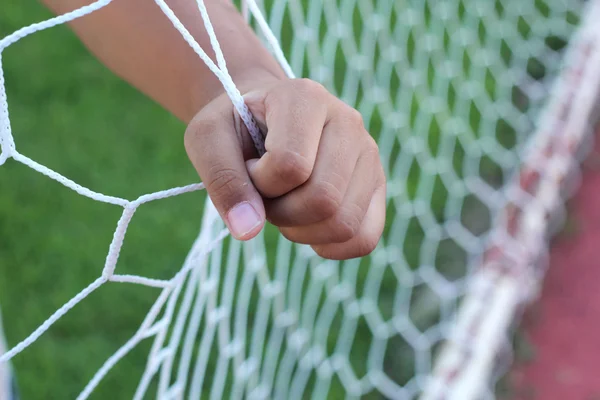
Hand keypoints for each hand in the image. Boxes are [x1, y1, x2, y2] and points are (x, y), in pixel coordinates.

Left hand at [184, 78, 385, 259]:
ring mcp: (369, 154)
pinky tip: (308, 226)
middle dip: (282, 213)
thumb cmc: (235, 129)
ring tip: (287, 204)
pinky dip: (329, 246)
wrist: (263, 121)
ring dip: (302, 230)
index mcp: (306, 97)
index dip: (260, 182)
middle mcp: (348, 121)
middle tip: (267, 194)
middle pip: (323, 199)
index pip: (290, 165)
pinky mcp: (377, 185)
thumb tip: (248, 231)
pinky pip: (364, 238)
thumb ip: (221, 179)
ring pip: (345, 224)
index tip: (250, 167)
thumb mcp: (207, 139)